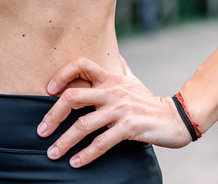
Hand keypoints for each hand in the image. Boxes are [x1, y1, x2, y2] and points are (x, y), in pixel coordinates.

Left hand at [37, 57, 191, 167]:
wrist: (176, 118)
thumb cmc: (149, 101)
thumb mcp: (133, 81)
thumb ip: (120, 69)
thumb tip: (115, 56)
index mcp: (110, 78)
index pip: (81, 64)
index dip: (61, 74)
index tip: (49, 91)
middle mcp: (112, 91)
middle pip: (73, 97)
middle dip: (53, 115)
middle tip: (41, 131)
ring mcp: (120, 109)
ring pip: (83, 125)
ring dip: (64, 141)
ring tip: (53, 153)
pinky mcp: (129, 128)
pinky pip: (102, 142)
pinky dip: (86, 154)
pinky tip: (75, 162)